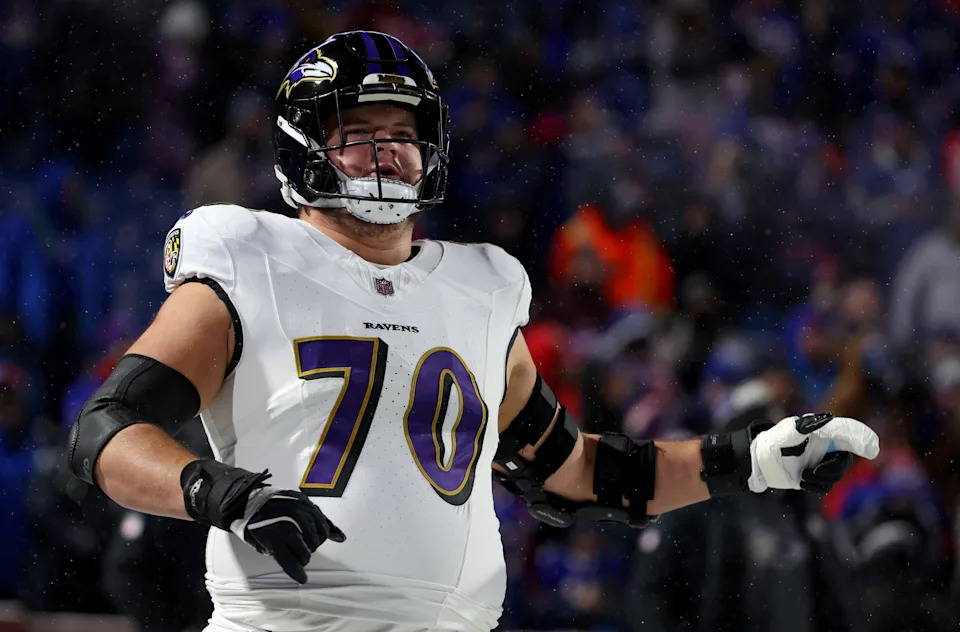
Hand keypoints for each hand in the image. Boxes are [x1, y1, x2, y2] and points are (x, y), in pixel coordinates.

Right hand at [180, 460, 344, 583]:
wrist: (244, 502)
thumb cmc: (272, 506)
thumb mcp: (297, 505)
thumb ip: (319, 519)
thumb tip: (341, 537)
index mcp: (305, 504)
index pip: (324, 527)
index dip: (319, 536)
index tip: (310, 539)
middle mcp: (298, 514)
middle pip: (316, 540)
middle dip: (311, 546)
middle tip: (298, 545)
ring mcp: (285, 527)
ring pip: (306, 552)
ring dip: (303, 557)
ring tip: (293, 553)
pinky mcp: (272, 540)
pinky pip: (289, 560)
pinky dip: (296, 571)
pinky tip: (301, 577)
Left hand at [748, 412, 879, 492]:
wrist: (756, 461)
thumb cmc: (769, 442)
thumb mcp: (784, 433)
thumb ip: (803, 427)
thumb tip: (825, 419)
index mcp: (820, 431)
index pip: (847, 431)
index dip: (862, 438)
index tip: (872, 448)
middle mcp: (824, 446)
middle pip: (846, 459)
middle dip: (835, 469)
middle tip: (816, 471)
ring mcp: (820, 462)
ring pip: (837, 475)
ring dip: (822, 478)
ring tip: (803, 475)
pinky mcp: (814, 477)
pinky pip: (826, 486)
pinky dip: (816, 486)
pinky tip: (802, 480)